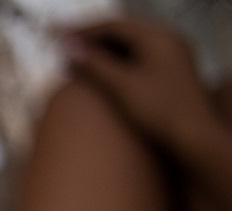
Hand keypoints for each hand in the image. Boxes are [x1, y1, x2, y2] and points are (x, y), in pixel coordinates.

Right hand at [64, 18, 222, 154]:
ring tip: (77, 64)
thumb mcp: (122, 86)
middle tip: (64, 51)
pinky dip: (116, 65)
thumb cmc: (160, 112)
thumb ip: (95, 64)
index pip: (114, 27)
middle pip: (122, 35)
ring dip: (102, 54)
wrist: (196, 138)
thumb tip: (68, 47)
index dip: (83, 32)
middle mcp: (168, 42)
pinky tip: (101, 77)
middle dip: (92, 42)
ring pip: (130, 48)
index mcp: (159, 38)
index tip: (58, 39)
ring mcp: (172, 58)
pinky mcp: (170, 75)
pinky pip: (138, 61)